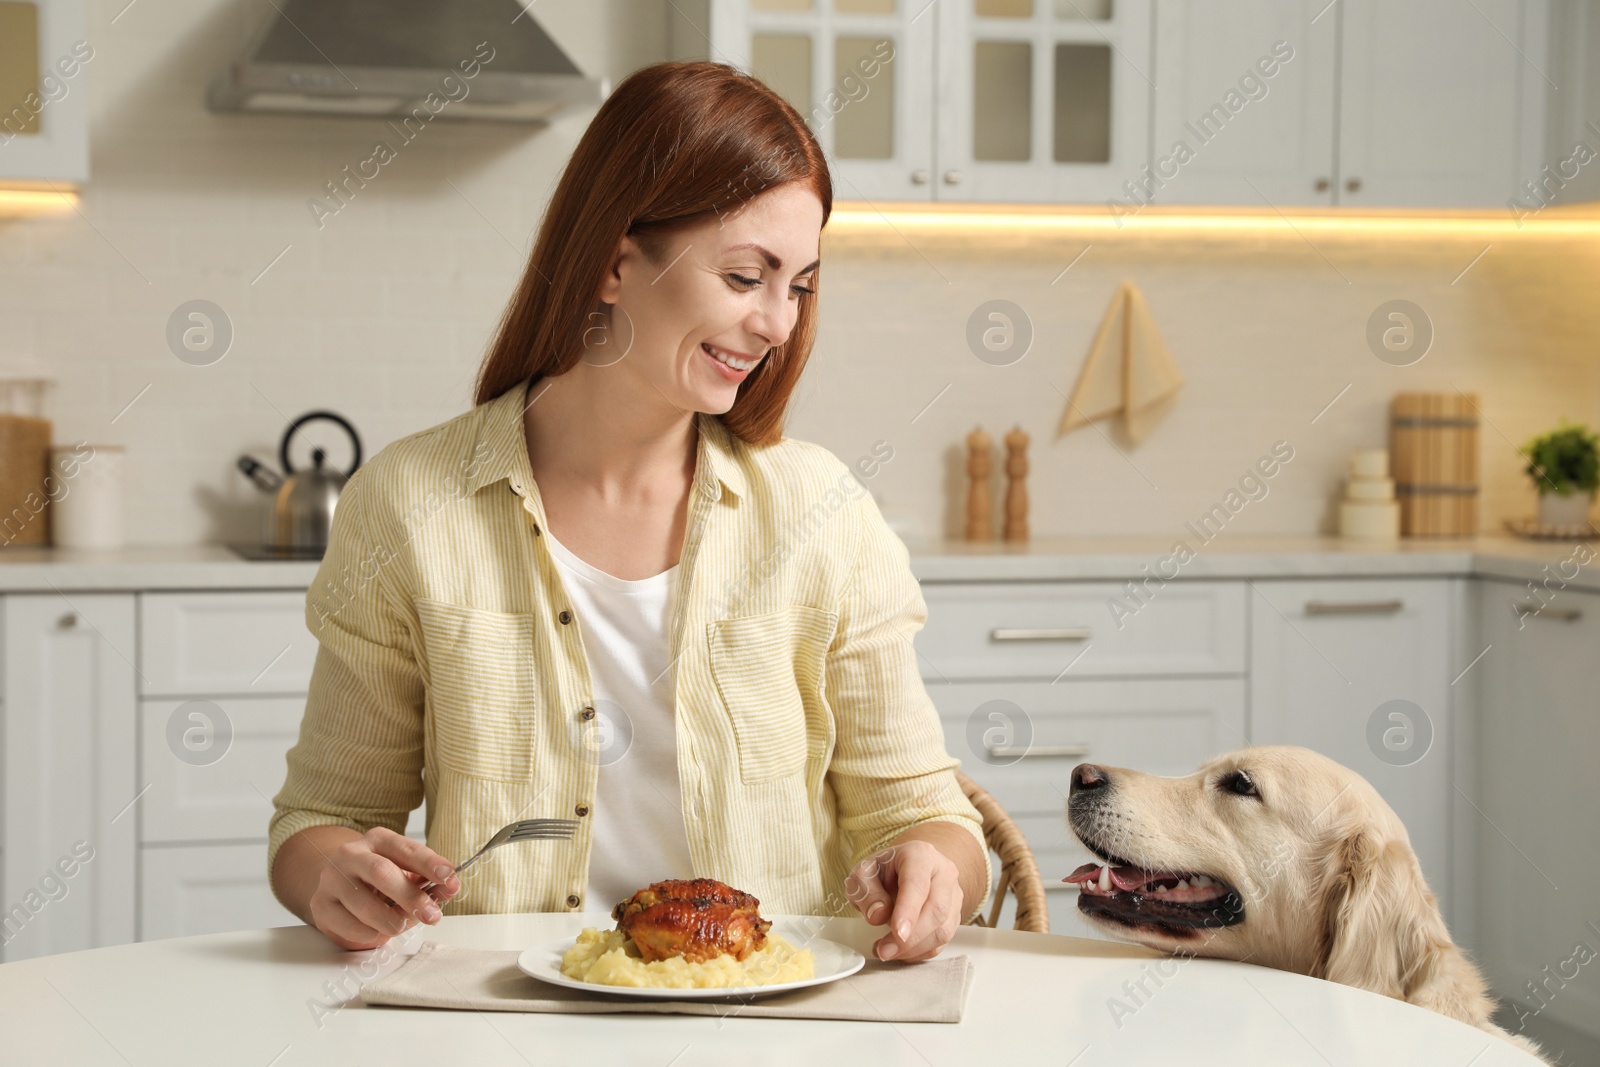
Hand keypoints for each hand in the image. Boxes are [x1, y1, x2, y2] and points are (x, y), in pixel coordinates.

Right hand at [307, 827, 460, 950]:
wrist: (338, 883)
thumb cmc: (379, 880)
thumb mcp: (406, 873)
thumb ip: (430, 880)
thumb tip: (452, 887)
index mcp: (378, 840)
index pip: (406, 849)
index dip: (429, 863)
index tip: (449, 876)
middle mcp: (351, 854)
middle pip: (381, 872)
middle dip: (411, 897)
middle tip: (431, 914)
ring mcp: (332, 879)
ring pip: (363, 904)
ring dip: (390, 921)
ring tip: (402, 926)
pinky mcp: (320, 905)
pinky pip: (348, 925)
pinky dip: (369, 933)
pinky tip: (376, 931)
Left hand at [845, 840, 961, 961]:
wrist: (905, 869)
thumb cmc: (885, 870)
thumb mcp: (863, 874)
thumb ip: (865, 892)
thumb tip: (877, 915)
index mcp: (920, 855)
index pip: (918, 885)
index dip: (908, 911)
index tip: (898, 932)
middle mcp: (944, 872)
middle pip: (936, 910)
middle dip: (911, 937)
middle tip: (885, 950)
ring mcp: (953, 895)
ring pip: (943, 930)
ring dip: (914, 948)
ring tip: (887, 951)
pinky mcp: (955, 916)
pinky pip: (942, 941)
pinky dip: (920, 952)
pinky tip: (901, 951)